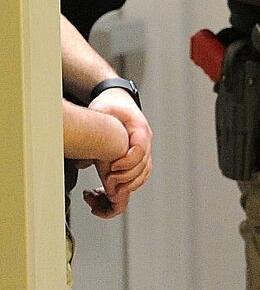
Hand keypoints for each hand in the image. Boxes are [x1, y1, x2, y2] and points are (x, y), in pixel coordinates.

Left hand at [88, 89, 152, 204]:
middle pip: (144, 165)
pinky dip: (133, 182)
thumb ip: (94, 130)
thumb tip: (84, 153)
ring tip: (114, 190)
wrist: (118, 99)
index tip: (112, 168)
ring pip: (145, 171)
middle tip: (110, 183)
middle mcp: (146, 139)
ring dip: (131, 183)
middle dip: (127, 177)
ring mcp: (145, 148)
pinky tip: (120, 187)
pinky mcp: (140, 155)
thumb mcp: (100, 111)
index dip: (127, 162)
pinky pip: (142, 172)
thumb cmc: (110, 105)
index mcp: (139, 128)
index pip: (140, 150)